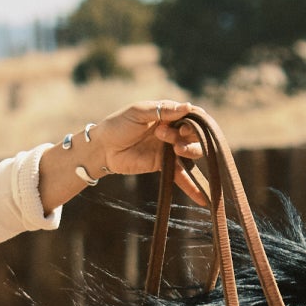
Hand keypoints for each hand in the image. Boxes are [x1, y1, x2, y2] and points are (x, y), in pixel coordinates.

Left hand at [89, 100, 210, 204]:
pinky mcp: (164, 166)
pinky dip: (192, 187)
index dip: (194, 120)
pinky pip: (182, 176)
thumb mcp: (138, 112)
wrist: (102, 149)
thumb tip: (188, 106)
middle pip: (195, 134)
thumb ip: (162, 110)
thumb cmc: (118, 125)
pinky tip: (203, 199)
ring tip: (176, 149)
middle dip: (189, 135)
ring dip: (189, 150)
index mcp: (168, 114)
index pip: (192, 115)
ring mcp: (170, 149)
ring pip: (192, 152)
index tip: (184, 125)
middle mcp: (173, 131)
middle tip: (176, 135)